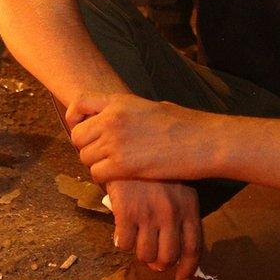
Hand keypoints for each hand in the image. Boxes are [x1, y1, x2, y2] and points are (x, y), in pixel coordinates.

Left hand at [69, 92, 202, 182]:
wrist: (204, 142)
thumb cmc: (185, 125)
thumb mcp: (151, 107)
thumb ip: (128, 113)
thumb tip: (119, 120)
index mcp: (119, 101)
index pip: (79, 103)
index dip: (75, 118)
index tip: (80, 128)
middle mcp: (112, 118)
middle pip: (78, 136)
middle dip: (85, 147)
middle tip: (101, 155)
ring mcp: (115, 141)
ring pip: (85, 157)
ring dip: (96, 164)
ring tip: (114, 167)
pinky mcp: (122, 165)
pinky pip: (97, 173)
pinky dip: (104, 179)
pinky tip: (119, 178)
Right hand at [107, 178, 202, 279]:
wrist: (128, 143)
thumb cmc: (153, 168)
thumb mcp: (177, 185)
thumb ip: (180, 213)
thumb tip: (175, 247)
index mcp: (188, 207)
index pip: (193, 249)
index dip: (187, 270)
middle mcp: (171, 213)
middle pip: (168, 257)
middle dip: (159, 263)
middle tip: (151, 258)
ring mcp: (148, 213)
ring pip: (146, 254)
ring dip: (140, 253)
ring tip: (136, 241)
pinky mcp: (126, 211)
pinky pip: (124, 243)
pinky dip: (122, 241)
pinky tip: (121, 230)